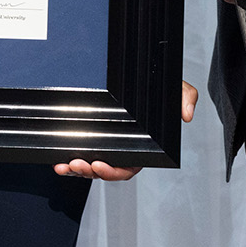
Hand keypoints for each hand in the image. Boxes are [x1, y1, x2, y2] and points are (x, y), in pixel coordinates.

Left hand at [52, 82, 197, 180]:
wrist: (146, 75)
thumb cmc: (161, 88)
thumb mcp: (177, 88)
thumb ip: (186, 97)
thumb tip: (186, 114)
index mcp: (143, 147)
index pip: (128, 167)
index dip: (113, 171)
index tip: (99, 164)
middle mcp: (125, 149)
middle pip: (106, 169)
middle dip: (90, 171)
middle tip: (78, 164)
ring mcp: (108, 145)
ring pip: (91, 166)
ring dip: (77, 169)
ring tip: (65, 165)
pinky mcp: (94, 138)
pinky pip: (82, 154)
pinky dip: (69, 162)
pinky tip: (59, 161)